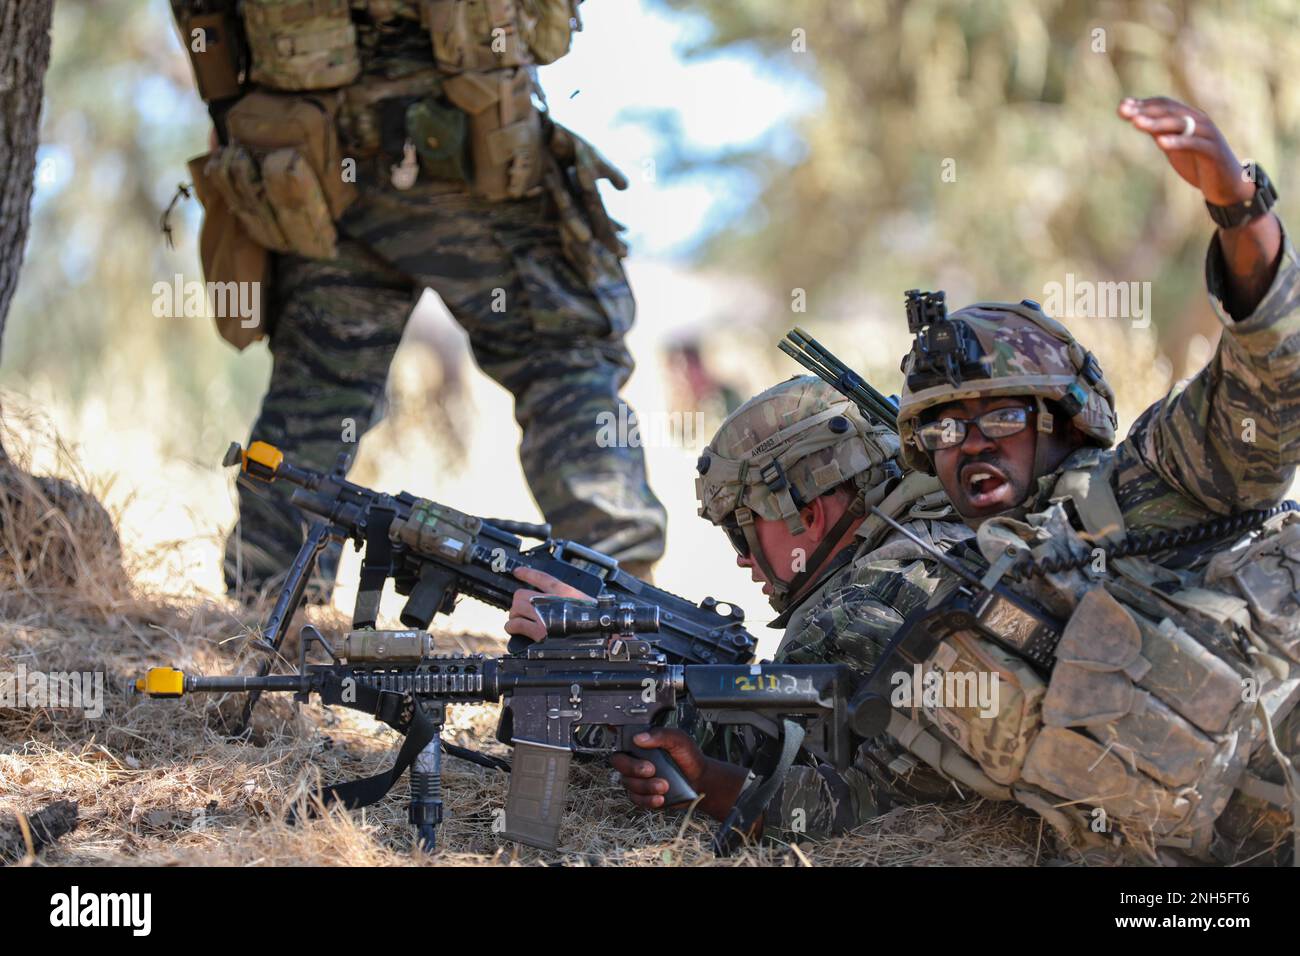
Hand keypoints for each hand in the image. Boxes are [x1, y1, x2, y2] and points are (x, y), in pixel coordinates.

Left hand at [503, 566, 588, 642]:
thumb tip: (550, 601)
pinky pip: (517, 624)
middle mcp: (552, 601)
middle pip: (522, 594)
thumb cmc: (593, 622)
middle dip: (518, 603)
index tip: (517, 571)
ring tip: (517, 621)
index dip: (528, 574)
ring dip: (514, 616)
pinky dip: (512, 627)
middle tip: (520, 611)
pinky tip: (514, 629)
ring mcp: (545, 615)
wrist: (599, 635)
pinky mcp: (540, 630)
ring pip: (517, 608)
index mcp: (564, 592)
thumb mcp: (583, 602)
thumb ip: (566, 599)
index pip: (542, 578)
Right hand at [610, 728, 708, 809]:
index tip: (637, 755)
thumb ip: (660, 735)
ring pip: (629, 784)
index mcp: (641, 745)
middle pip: (619, 764)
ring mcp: (637, 779)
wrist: (700, 779)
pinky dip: (648, 800)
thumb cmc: (688, 756)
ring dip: (646, 786)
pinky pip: (637, 799)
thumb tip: (639, 738)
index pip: (621, 745)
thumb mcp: (678, 740)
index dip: (622, 751)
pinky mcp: (643, 795)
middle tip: (652, 770)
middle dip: (633, 768)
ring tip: (665, 785)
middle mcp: (635, 761)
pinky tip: (660, 798)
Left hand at [1117, 96, 1254, 205]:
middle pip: (1170, 111)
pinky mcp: (1213, 151)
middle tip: (1124, 113)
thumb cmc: (1197, 162)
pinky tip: (1160, 142)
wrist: (1226, 184)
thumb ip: (1159, 132)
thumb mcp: (1173, 146)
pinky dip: (1178, 141)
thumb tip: (1135, 118)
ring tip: (1136, 123)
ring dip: (1157, 122)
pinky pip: (1194, 144)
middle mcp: (1199, 121)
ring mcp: (1208, 135)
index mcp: (1189, 118)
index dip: (1143, 104)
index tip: (1121, 107)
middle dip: (1145, 110)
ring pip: (1181, 124)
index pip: (1165, 104)